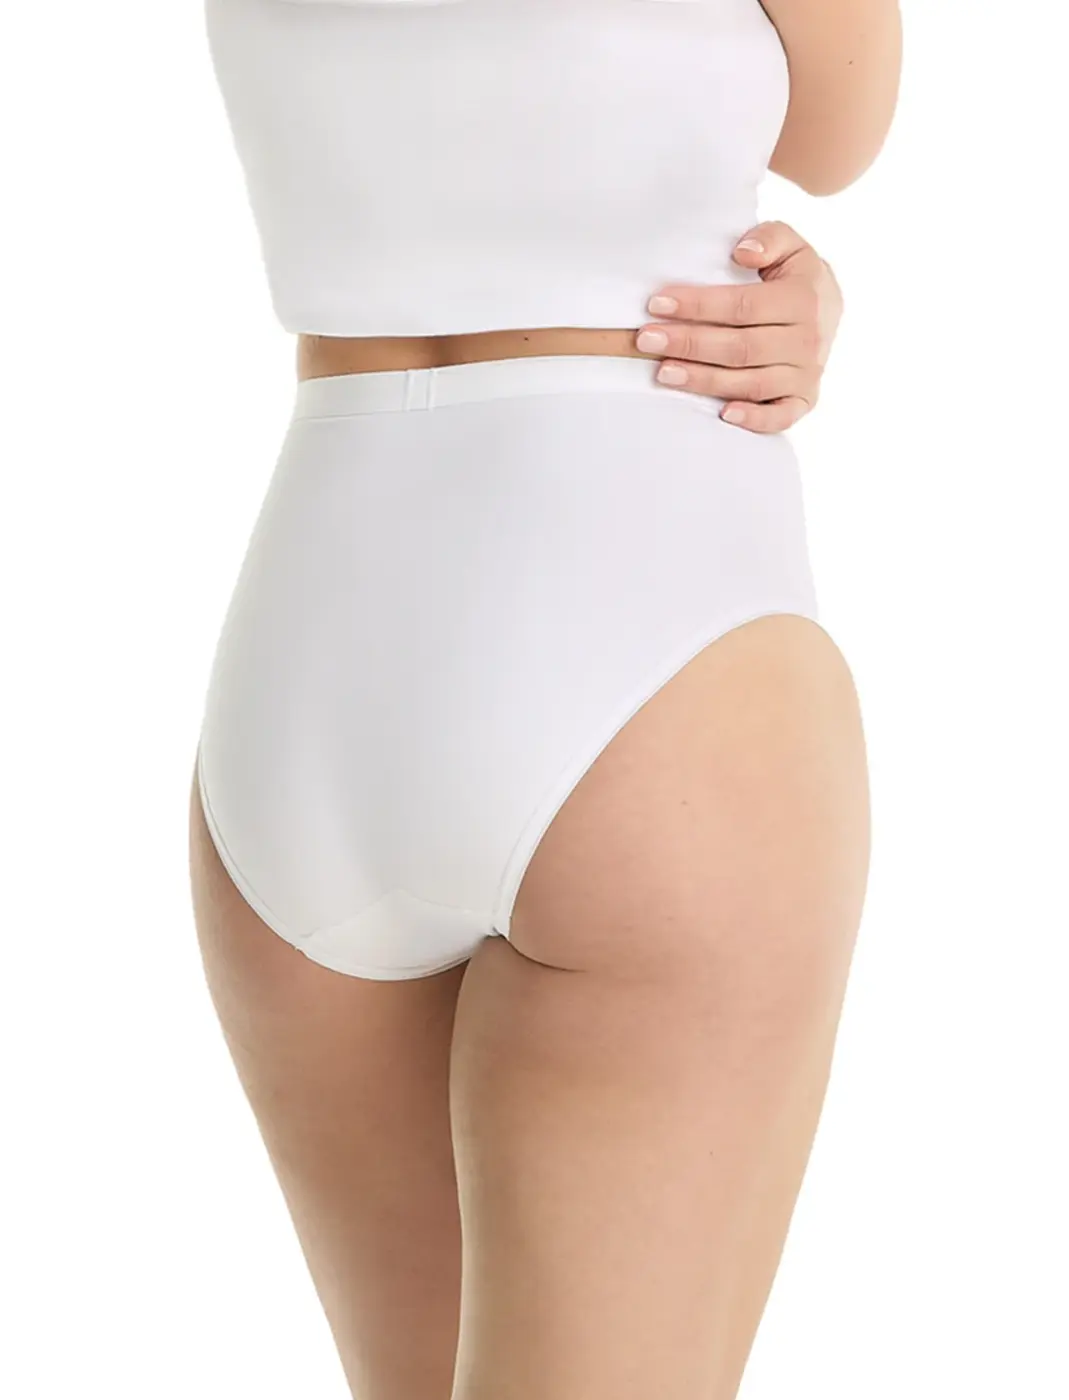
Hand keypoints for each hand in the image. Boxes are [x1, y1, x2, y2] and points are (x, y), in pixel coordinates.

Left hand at [635, 221, 843, 432]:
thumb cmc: (795, 277)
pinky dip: (754, 419)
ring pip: (751, 383)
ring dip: (705, 380)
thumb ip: (771, 237)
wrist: (831, 311)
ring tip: (663, 372)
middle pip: (740, 347)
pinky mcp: (804, 400)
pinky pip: (781, 417)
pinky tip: (723, 414)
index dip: (698, 306)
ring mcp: (806, 374)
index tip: (657, 304)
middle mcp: (808, 340)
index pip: (742, 305)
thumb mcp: (791, 245)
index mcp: (803, 299)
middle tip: (646, 340)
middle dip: (689, 343)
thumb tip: (742, 252)